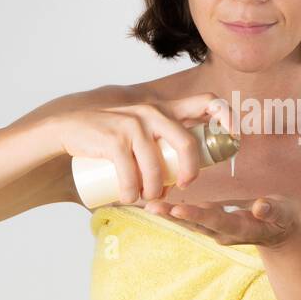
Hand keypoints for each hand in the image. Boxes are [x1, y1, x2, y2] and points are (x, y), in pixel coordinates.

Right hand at [50, 92, 234, 202]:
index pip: (207, 102)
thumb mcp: (140, 132)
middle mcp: (153, 112)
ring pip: (157, 166)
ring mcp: (133, 123)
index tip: (235, 139)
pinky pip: (130, 173)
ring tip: (146, 198)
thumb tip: (183, 179)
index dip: (227, 118)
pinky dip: (131, 191)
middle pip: (188, 141)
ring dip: (154, 190)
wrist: (66, 128)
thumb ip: (159, 143)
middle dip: (192, 169)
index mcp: (165, 109)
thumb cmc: (109, 137)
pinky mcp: (114, 138)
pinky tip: (128, 198)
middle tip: (185, 185)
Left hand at [142, 194, 300, 250]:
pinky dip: (172, 212)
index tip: (178, 209)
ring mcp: (215, 229)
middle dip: (173, 216)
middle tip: (151, 207)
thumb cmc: (283, 219)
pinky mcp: (211, 223)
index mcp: (240, 227)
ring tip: (147, 205)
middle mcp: (223, 232)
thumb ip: (272, 211)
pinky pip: (188, 218)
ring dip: (168, 214)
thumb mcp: (284, 214)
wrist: (279, 234)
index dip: (197, 215)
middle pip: (195, 224)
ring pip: (188, 222)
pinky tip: (155, 203)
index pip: (216, 220)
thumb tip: (260, 206)